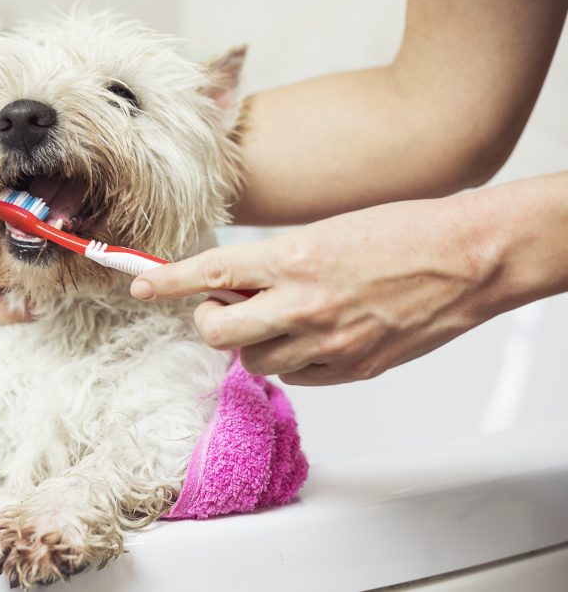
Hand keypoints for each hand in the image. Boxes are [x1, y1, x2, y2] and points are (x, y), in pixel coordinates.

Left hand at [130, 197, 496, 384]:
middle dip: (211, 321)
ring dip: (256, 340)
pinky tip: (316, 334)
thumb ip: (275, 264)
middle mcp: (301, 304)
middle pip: (219, 333)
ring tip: (286, 315)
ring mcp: (327, 343)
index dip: (167, 280)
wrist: (467, 260)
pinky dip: (293, 359)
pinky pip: (296, 375)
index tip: (140, 283)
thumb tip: (235, 285)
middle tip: (224, 305)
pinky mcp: (351, 369)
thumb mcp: (325, 232)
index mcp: (292, 258)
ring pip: (255, 361)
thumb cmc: (403, 232)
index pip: (210, 271)